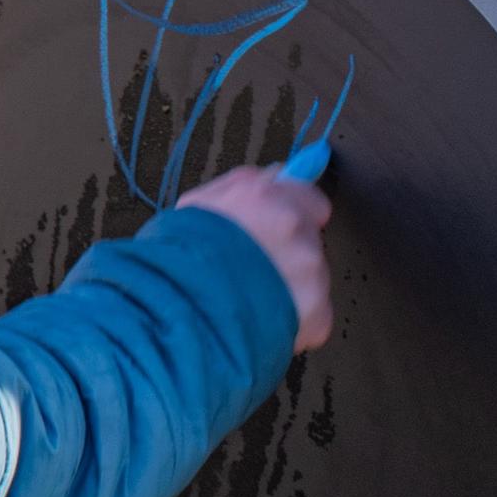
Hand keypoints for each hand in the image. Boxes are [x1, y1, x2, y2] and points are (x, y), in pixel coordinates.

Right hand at [181, 165, 332, 353]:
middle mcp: (295, 230)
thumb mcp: (196, 206)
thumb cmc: (178, 258)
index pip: (310, 198)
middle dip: (288, 252)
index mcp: (266, 197)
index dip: (294, 212)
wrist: (180, 312)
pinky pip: (314, 314)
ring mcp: (311, 274)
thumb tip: (275, 177)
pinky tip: (262, 319)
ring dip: (289, 286)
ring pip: (311, 278)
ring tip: (250, 298)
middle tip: (253, 267)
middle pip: (309, 241)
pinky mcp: (317, 312)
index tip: (281, 226)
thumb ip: (241, 186)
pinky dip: (294, 318)